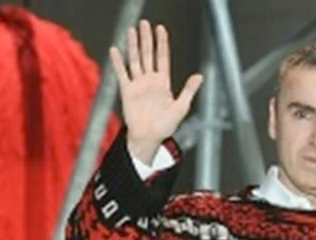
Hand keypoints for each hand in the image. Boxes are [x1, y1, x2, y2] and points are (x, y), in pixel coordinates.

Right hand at [110, 20, 202, 164]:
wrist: (149, 138)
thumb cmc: (166, 126)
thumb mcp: (181, 107)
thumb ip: (188, 90)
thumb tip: (200, 76)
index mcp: (163, 83)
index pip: (162, 58)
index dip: (162, 43)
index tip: (160, 29)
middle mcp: (150, 80)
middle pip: (148, 55)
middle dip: (146, 39)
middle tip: (144, 24)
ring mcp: (138, 85)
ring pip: (135, 60)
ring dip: (133, 46)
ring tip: (131, 31)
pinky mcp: (127, 91)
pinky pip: (122, 74)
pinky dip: (118, 62)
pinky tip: (115, 50)